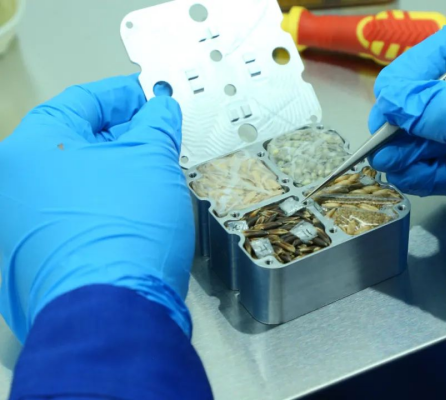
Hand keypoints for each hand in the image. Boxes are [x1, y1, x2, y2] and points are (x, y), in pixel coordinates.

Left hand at [0, 75, 194, 341]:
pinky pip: (71, 213)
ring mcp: (18, 225)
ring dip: (113, 170)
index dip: (124, 95)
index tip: (152, 96)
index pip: (81, 101)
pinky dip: (101, 202)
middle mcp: (12, 183)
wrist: (113, 312)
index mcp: (30, 148)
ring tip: (152, 171)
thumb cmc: (126, 227)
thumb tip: (161, 108)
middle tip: (158, 133)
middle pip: (73, 141)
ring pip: (73, 180)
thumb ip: (157, 125)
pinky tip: (132, 208)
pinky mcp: (33, 257)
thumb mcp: (152, 161)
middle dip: (121, 134)